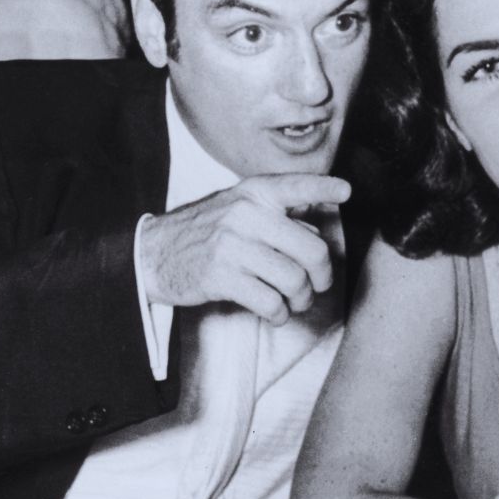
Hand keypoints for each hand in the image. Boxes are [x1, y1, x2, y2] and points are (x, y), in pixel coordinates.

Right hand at [138, 174, 350, 324]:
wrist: (152, 253)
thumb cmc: (204, 232)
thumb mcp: (236, 208)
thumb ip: (276, 215)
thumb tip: (318, 232)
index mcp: (252, 193)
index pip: (295, 185)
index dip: (324, 186)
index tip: (346, 191)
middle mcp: (245, 214)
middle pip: (310, 249)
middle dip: (322, 275)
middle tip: (319, 285)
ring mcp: (232, 245)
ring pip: (294, 280)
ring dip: (301, 299)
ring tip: (295, 301)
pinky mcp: (221, 277)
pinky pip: (270, 302)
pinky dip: (279, 313)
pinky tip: (275, 311)